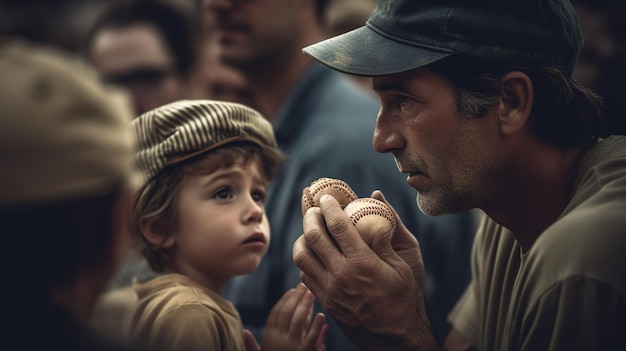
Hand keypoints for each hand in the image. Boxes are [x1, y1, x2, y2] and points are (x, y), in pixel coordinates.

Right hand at [260, 283, 326, 350]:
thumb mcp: (263, 350)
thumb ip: (259, 340)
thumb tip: (246, 330)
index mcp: (269, 335)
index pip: (276, 312)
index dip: (284, 299)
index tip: (293, 289)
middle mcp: (279, 339)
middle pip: (287, 313)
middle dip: (295, 297)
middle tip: (304, 285)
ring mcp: (292, 345)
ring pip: (298, 321)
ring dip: (305, 305)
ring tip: (311, 293)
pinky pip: (311, 337)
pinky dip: (316, 326)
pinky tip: (321, 315)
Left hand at [293, 191, 438, 350]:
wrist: (394, 338)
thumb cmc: (404, 298)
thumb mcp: (404, 266)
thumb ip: (386, 236)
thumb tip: (375, 201)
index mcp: (363, 263)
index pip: (337, 225)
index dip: (328, 206)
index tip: (326, 197)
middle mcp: (342, 275)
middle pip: (312, 237)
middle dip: (310, 217)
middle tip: (314, 210)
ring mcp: (330, 290)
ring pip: (301, 256)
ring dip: (302, 238)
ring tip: (311, 231)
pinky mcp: (325, 301)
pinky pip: (305, 274)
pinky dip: (306, 259)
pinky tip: (315, 254)